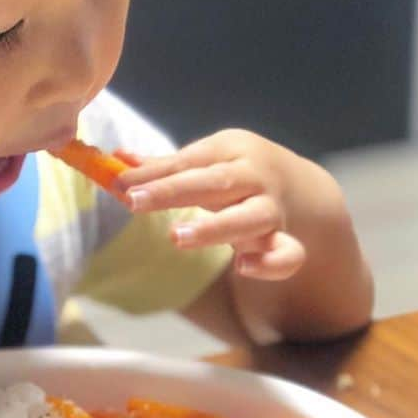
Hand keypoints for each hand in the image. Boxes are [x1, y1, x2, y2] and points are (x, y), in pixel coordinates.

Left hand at [116, 129, 309, 280]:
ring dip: (214, 227)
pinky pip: (287, 254)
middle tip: (133, 201)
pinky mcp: (285, 241)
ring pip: (249, 218)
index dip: (153, 173)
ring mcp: (272, 209)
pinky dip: (269, 263)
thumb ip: (165, 166)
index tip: (119, 184)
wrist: (301, 187)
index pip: (188, 161)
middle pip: (214, 182)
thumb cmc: (237, 172)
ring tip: (176, 237)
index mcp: (232, 150)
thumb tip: (116, 159)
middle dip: (172, 191)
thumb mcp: (208, 160)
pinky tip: (243, 267)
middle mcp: (255, 177)